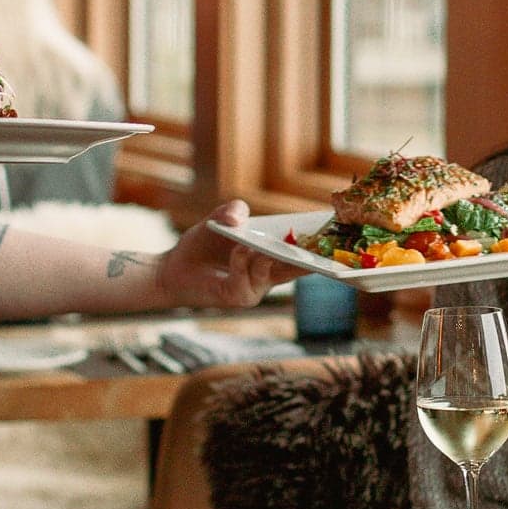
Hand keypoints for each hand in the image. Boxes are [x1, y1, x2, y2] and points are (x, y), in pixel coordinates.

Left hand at [150, 199, 304, 308]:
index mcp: (272, 258)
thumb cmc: (202, 245)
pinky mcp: (238, 298)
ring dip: (267, 255)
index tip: (334, 229)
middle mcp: (269, 276)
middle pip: (297, 267)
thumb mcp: (219, 219)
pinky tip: (239, 250)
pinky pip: (246, 281)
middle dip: (309, 255)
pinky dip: (243, 263)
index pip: (303, 254)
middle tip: (318, 239)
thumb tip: (239, 219)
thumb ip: (233, 210)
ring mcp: (255, 289)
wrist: (173, 268)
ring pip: (271, 272)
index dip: (319, 244)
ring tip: (260, 240)